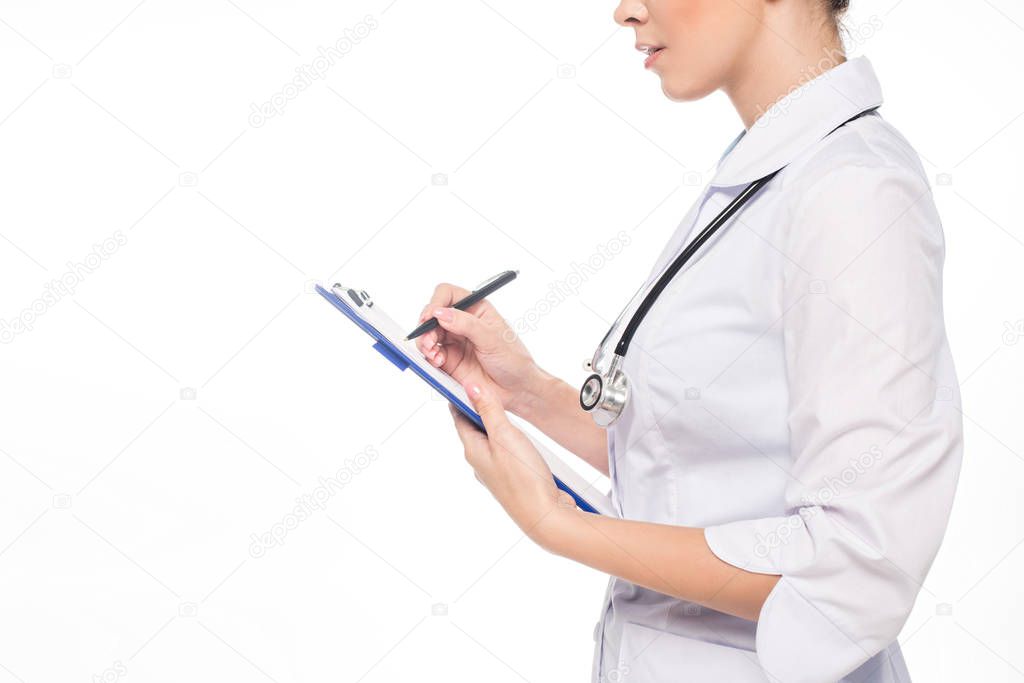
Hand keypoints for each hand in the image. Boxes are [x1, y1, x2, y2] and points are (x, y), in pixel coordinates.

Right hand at [415, 282, 548, 414]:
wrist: (517, 390)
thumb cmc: (514, 360)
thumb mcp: (493, 339)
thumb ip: (467, 324)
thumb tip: (441, 313)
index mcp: (476, 309)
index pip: (448, 294)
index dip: (436, 302)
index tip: (431, 316)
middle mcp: (462, 323)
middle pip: (433, 315)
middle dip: (427, 327)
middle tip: (430, 340)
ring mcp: (454, 341)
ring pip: (428, 334)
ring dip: (425, 342)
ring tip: (433, 353)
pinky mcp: (448, 360)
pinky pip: (430, 354)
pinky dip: (428, 357)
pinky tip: (438, 362)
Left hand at [449, 380, 575, 544]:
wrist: (545, 516)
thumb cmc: (524, 479)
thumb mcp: (505, 435)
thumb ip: (488, 410)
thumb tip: (470, 388)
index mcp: (473, 451)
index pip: (459, 418)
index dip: (460, 399)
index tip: (463, 383)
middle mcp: (481, 463)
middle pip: (474, 430)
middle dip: (478, 410)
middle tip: (485, 390)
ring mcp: (496, 473)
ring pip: (491, 443)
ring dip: (495, 426)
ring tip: (502, 411)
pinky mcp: (513, 480)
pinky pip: (505, 454)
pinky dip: (509, 442)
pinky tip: (520, 440)